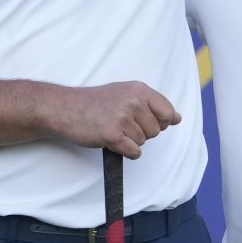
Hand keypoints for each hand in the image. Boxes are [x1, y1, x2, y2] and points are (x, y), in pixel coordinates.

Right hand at [46, 81, 180, 158]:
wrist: (64, 108)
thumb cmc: (93, 103)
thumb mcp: (124, 93)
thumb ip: (151, 104)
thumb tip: (177, 118)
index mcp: (139, 90)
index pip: (167, 112)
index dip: (160, 122)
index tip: (143, 121)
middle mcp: (133, 102)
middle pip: (156, 131)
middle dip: (141, 132)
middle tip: (120, 124)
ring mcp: (123, 118)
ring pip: (143, 142)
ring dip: (130, 142)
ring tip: (113, 130)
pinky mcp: (113, 135)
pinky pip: (134, 152)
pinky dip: (126, 152)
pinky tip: (113, 142)